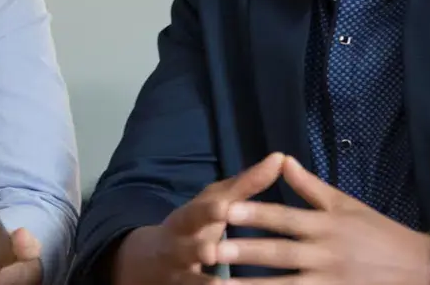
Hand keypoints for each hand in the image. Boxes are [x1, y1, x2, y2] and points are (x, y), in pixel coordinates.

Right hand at [112, 152, 285, 284]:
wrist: (149, 261)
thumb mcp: (213, 204)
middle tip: (210, 252)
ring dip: (202, 284)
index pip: (195, 213)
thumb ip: (245, 185)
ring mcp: (176, 274)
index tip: (222, 209)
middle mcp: (176, 247)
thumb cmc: (194, 226)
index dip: (207, 212)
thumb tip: (280, 158)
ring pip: (188, 281)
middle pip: (185, 249)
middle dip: (197, 250)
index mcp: (185, 220)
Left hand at [217, 155, 429, 283]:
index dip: (255, 214)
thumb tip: (281, 159)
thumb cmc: (378, 232)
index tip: (225, 210)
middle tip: (210, 250)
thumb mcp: (345, 204)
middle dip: (244, 253)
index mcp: (327, 224)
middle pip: (279, 254)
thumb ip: (310, 186)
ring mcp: (329, 282)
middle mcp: (326, 254)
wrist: (419, 269)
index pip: (285, 218)